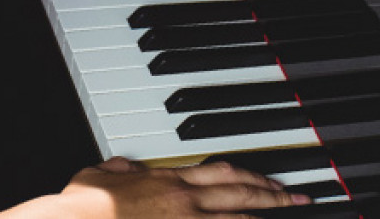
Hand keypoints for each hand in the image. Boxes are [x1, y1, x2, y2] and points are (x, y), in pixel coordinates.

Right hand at [58, 158, 310, 217]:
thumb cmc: (79, 207)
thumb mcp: (98, 176)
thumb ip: (117, 170)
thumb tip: (123, 165)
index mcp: (169, 182)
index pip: (222, 173)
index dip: (250, 176)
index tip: (269, 180)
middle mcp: (184, 203)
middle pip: (241, 194)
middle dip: (274, 195)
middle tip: (300, 198)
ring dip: (266, 216)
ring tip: (292, 213)